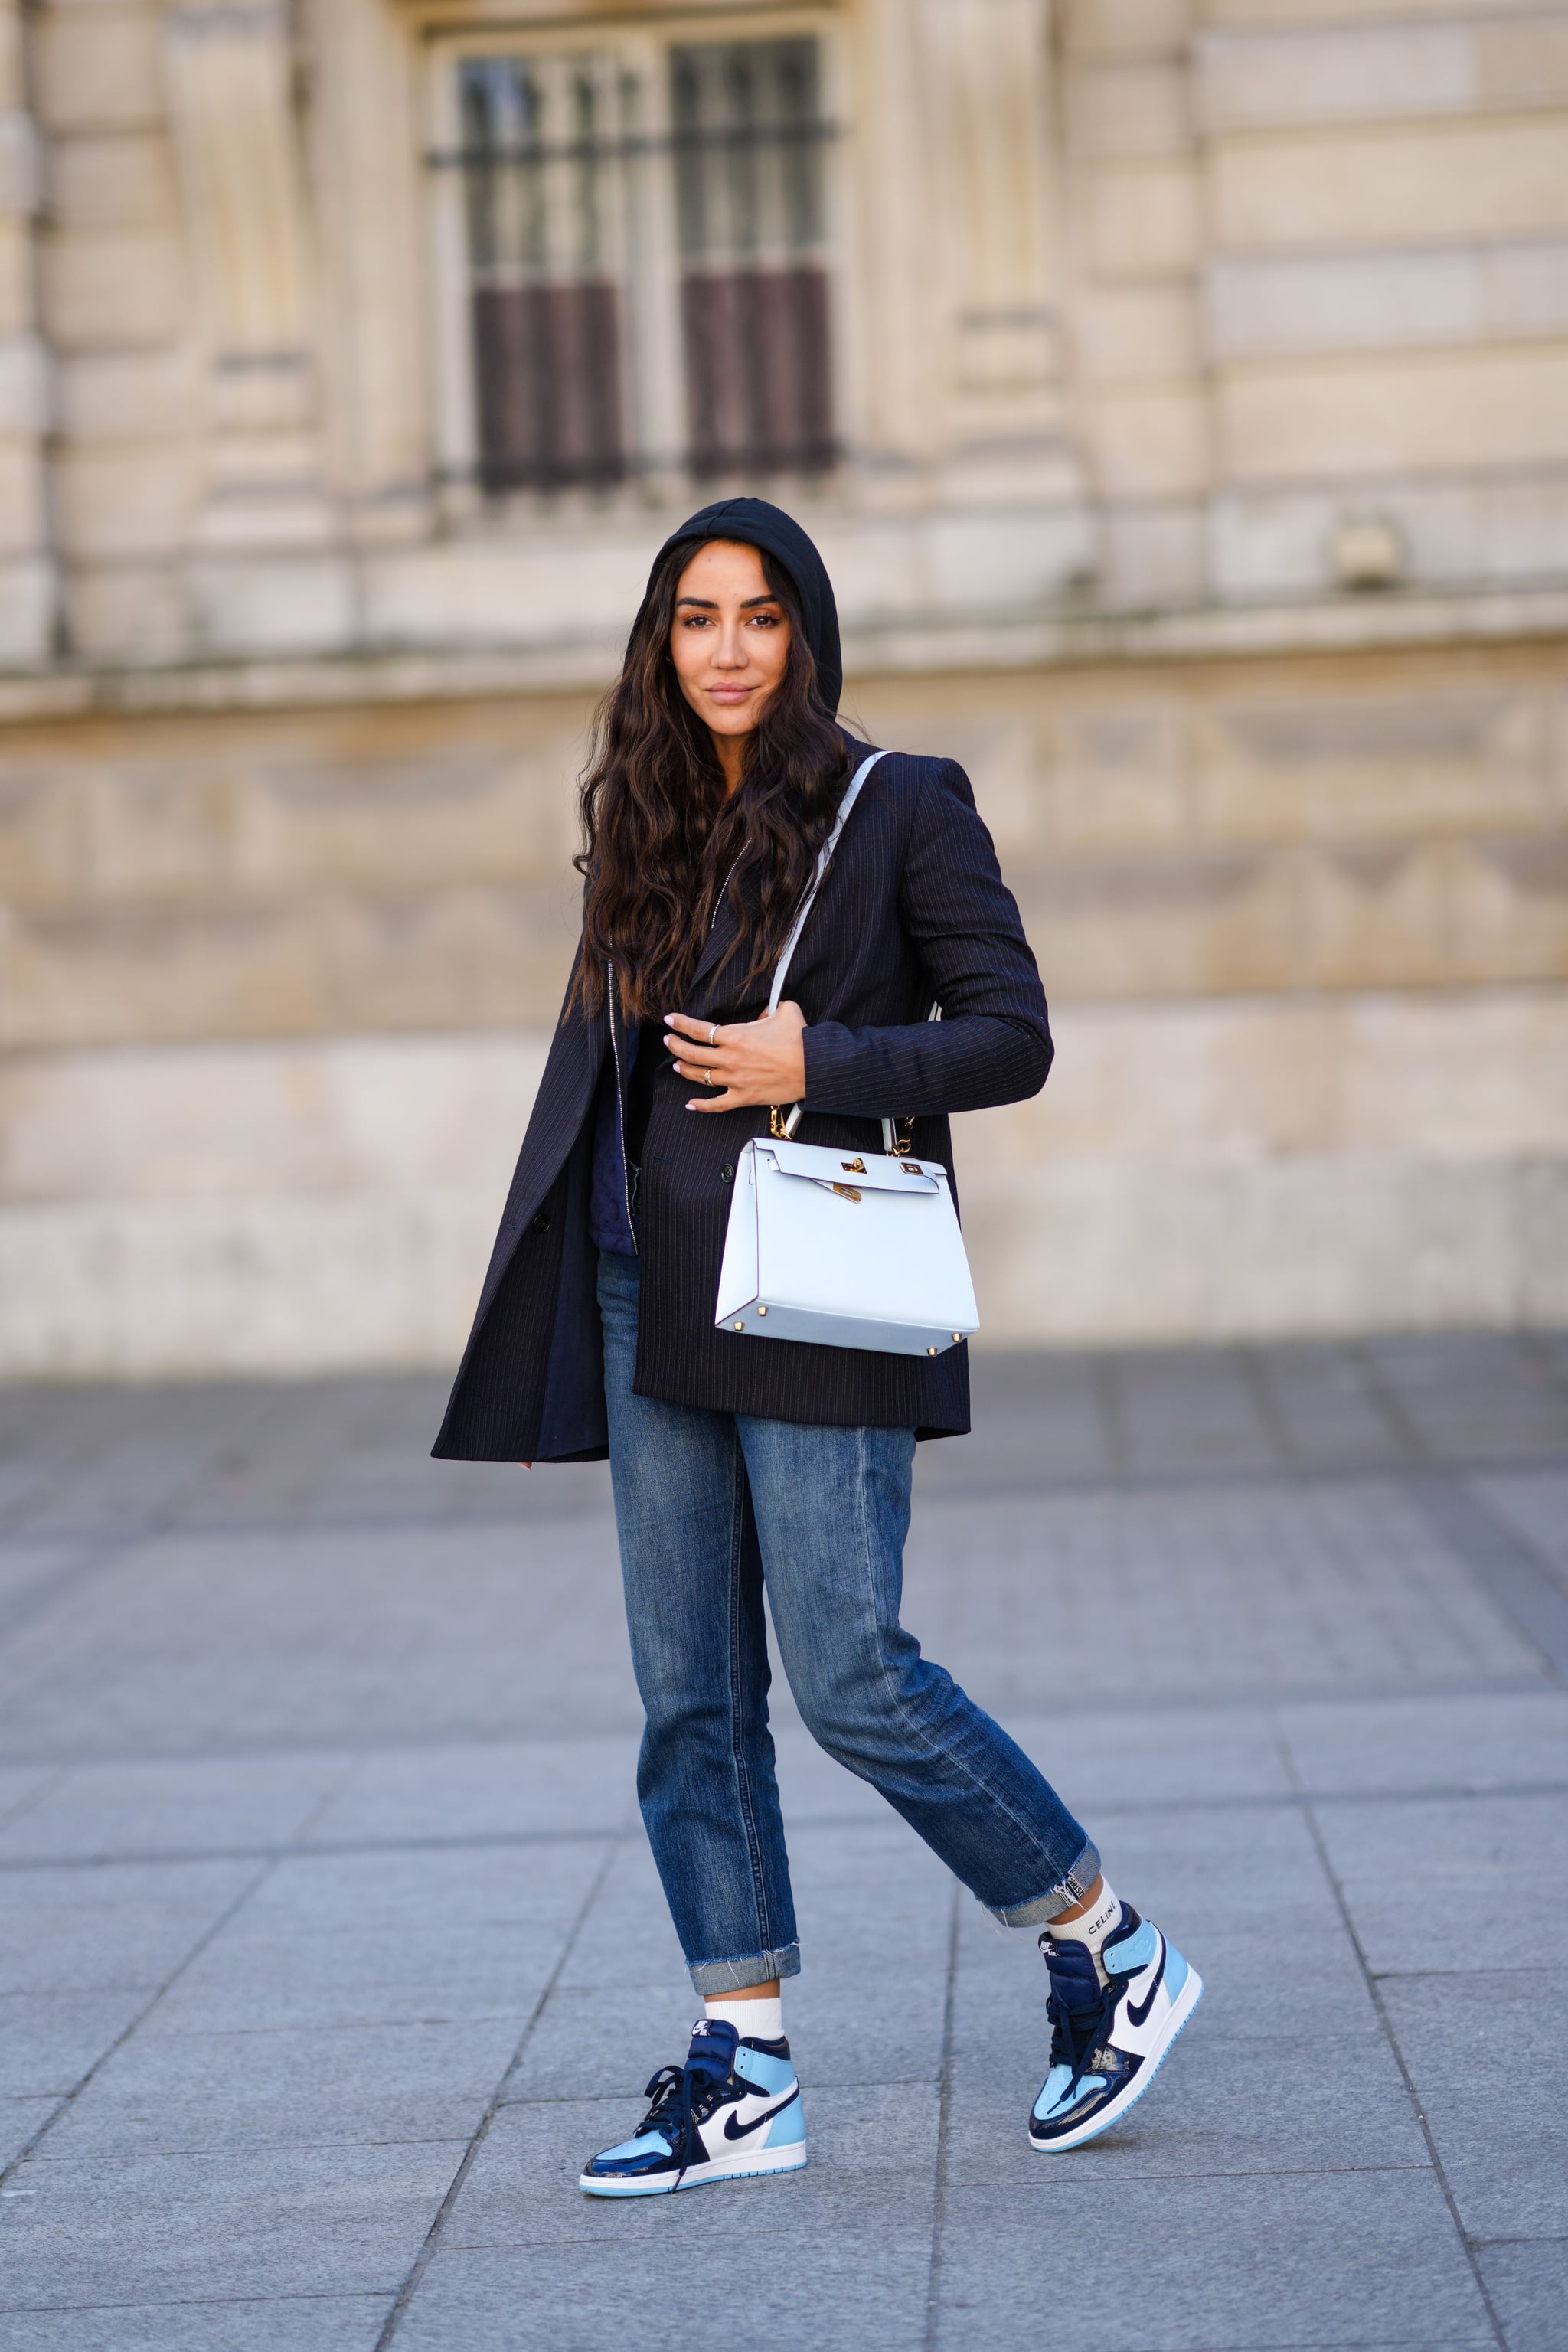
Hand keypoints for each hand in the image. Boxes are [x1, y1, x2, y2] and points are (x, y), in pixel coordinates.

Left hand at [664, 1002, 806, 1114]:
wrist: (814, 1067)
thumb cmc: (801, 1040)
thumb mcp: (785, 1011)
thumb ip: (769, 1008)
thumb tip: (764, 1013)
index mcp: (735, 1035)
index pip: (698, 1029)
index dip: (681, 1023)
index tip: (670, 1020)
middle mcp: (730, 1058)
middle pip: (692, 1053)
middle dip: (675, 1046)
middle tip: (669, 1041)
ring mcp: (734, 1080)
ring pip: (699, 1076)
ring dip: (685, 1070)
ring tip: (677, 1065)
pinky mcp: (744, 1097)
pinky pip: (717, 1105)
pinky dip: (701, 1106)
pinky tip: (690, 1104)